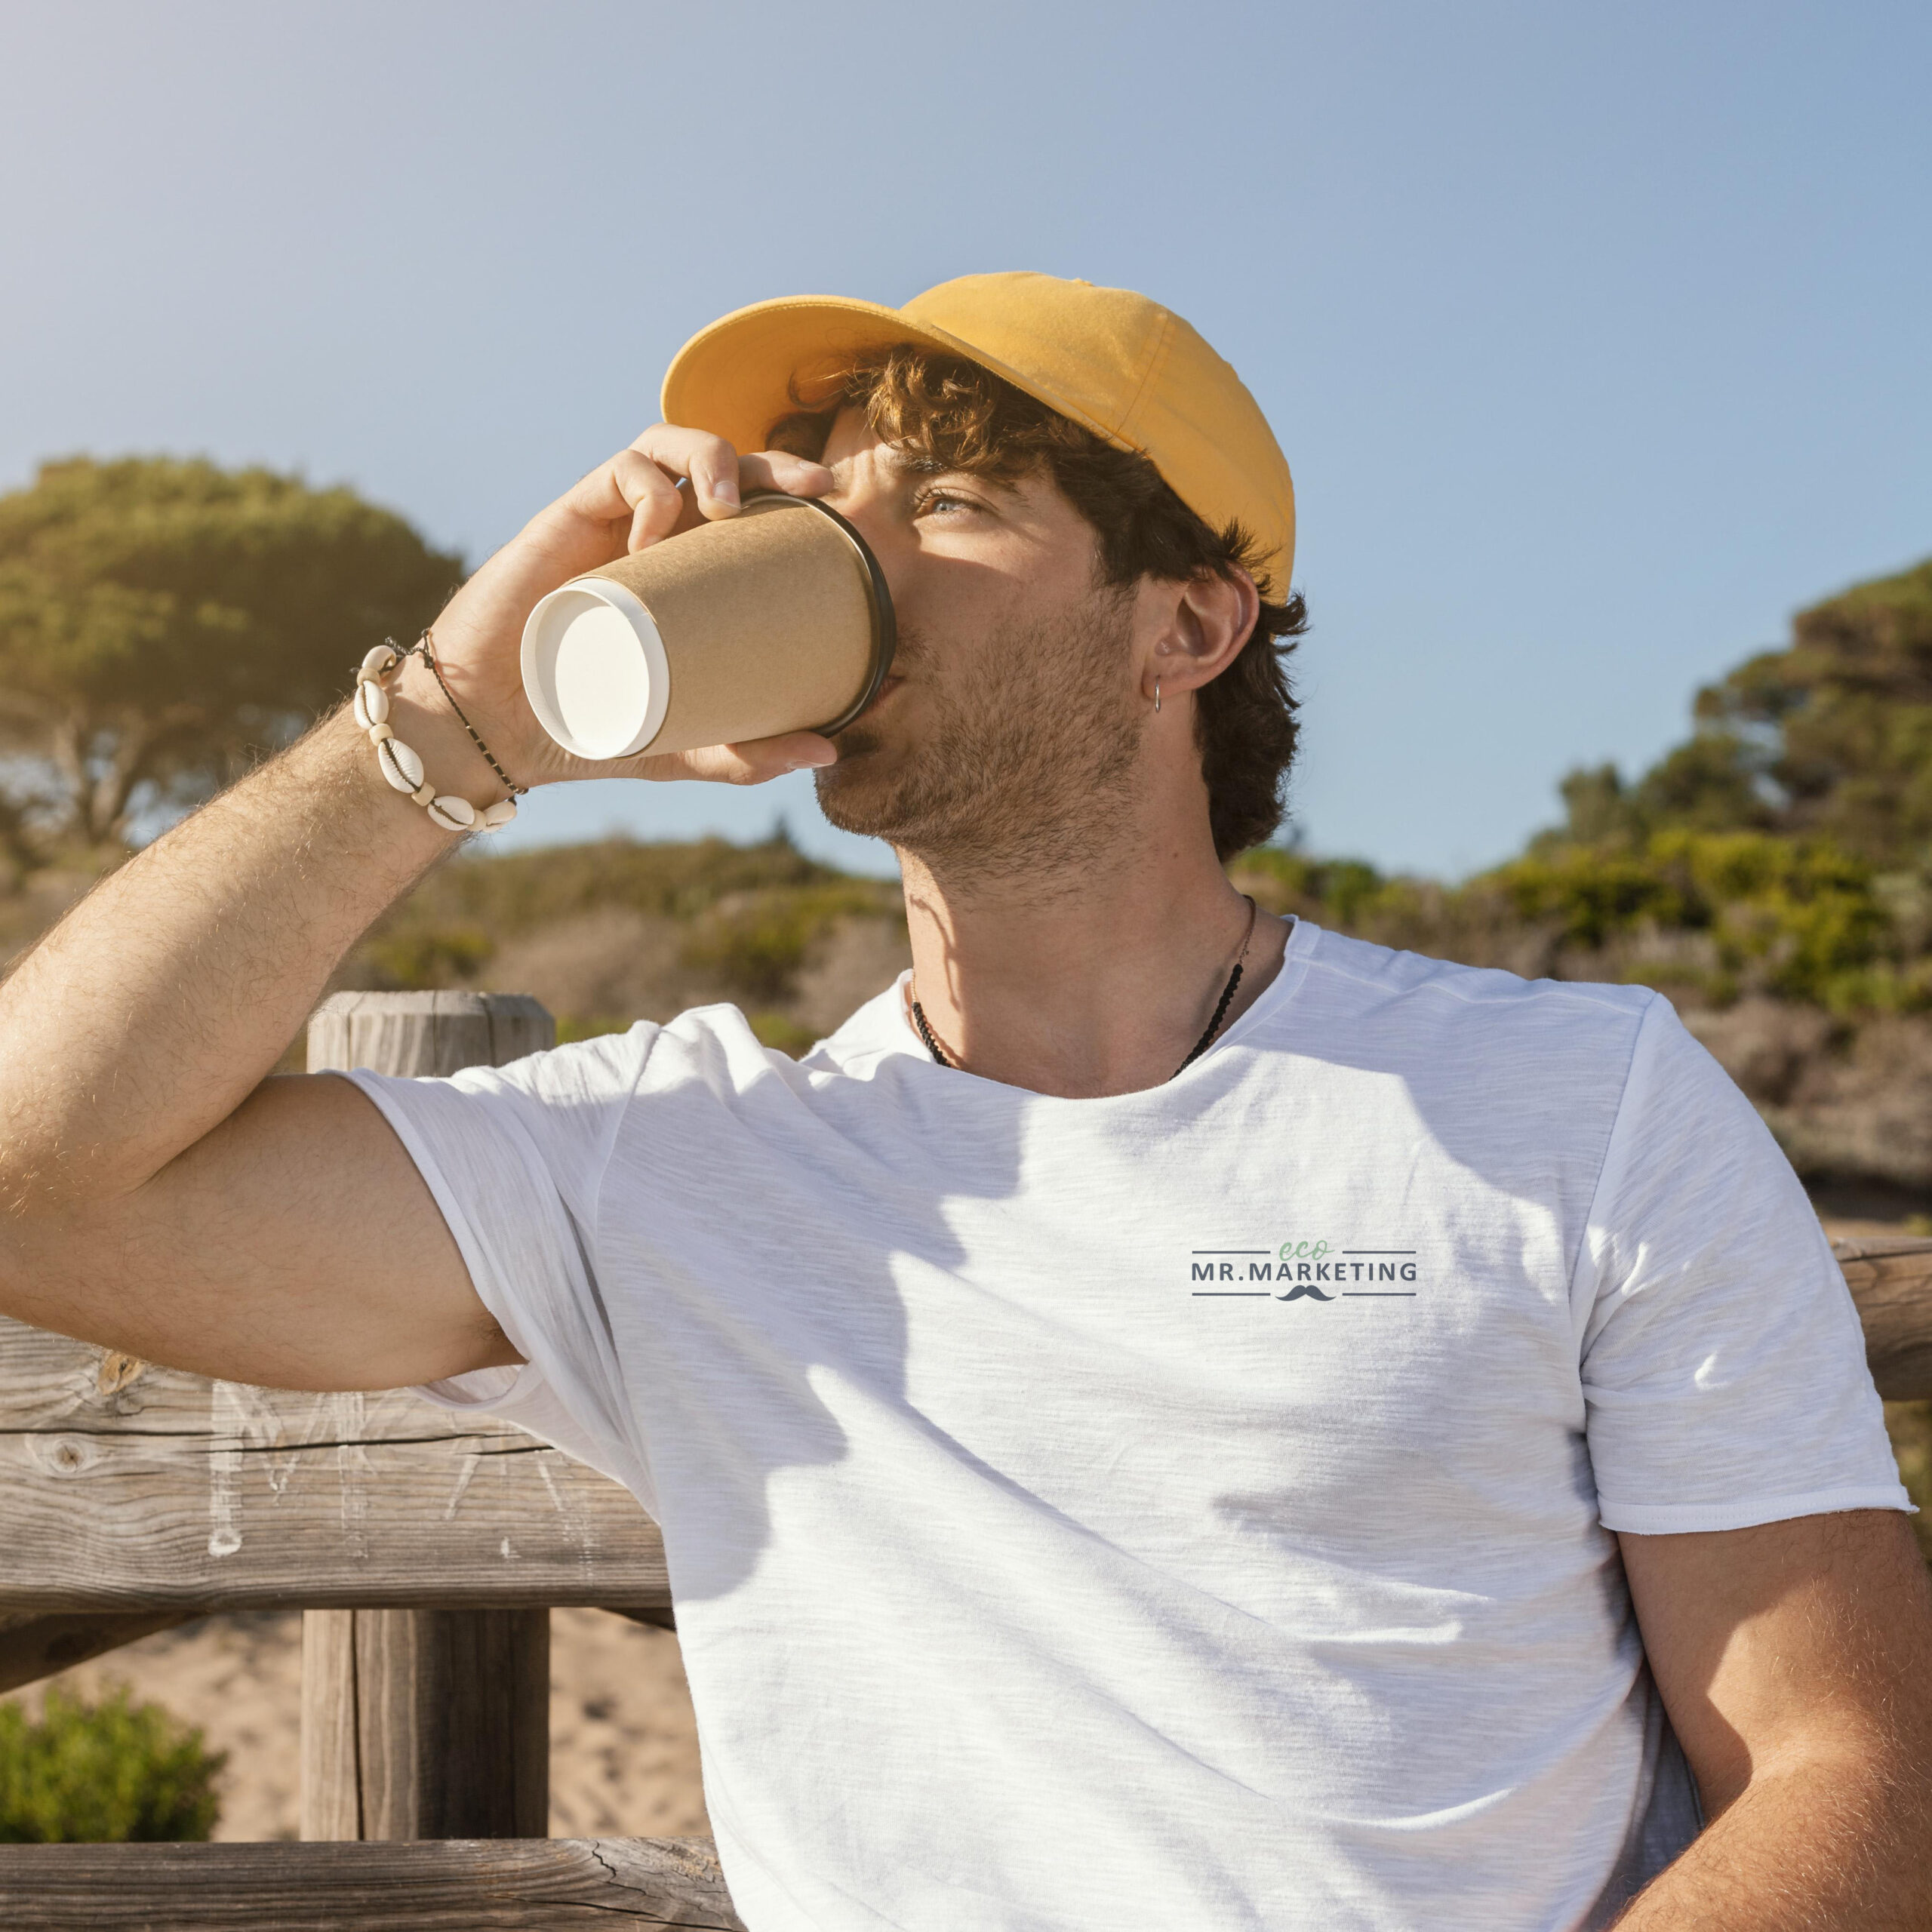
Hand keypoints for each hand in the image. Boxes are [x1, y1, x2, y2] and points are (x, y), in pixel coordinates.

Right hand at [408, 426, 839, 788]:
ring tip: (728, 507)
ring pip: (667, 444)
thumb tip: (829, 753)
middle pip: (720, 464)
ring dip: (711, 456)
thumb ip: (749, 754)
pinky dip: (648, 491)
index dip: (791, 493)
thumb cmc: (587, 729)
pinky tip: (654, 538)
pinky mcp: (567, 518)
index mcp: (685, 573)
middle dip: (772, 460)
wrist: (495, 729)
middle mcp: (650, 537)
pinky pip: (618, 473)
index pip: (746, 508)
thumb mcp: (686, 747)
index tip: (836, 513)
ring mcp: (609, 523)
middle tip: (814, 491)